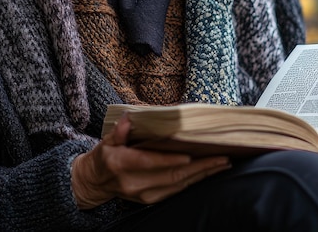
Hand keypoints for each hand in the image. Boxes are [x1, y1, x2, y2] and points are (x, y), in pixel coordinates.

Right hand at [71, 114, 231, 208]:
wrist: (95, 183)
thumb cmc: (104, 156)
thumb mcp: (106, 140)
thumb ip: (119, 131)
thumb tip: (129, 118)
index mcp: (121, 164)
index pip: (148, 163)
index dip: (169, 161)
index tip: (189, 156)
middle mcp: (134, 183)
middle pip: (171, 176)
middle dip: (199, 168)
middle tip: (221, 158)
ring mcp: (144, 195)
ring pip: (178, 185)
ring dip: (202, 175)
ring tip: (221, 163)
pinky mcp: (151, 200)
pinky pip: (176, 190)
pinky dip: (194, 181)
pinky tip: (208, 172)